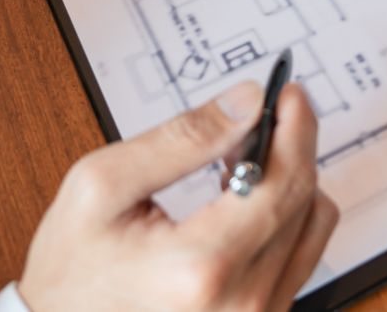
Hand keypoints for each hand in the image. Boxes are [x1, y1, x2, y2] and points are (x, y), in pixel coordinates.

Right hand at [19, 80, 337, 311]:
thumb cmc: (72, 269)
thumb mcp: (103, 184)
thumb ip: (182, 138)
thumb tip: (246, 103)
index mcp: (201, 266)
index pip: (283, 180)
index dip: (294, 127)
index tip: (289, 94)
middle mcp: (241, 301)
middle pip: (304, 198)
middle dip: (290, 144)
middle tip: (261, 115)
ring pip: (313, 224)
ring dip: (289, 180)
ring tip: (240, 162)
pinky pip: (302, 254)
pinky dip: (284, 215)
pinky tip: (245, 198)